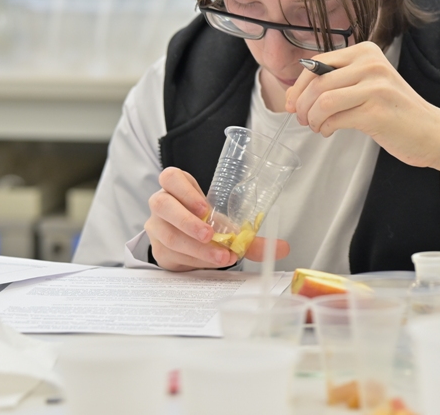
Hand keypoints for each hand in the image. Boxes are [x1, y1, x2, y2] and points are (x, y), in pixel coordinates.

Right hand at [145, 168, 290, 270]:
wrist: (188, 244)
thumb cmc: (205, 224)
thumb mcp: (225, 223)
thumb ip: (251, 235)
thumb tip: (283, 247)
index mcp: (177, 187)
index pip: (170, 177)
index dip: (184, 190)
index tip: (204, 206)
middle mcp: (162, 204)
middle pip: (162, 204)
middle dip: (188, 221)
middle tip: (211, 235)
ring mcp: (156, 226)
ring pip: (167, 234)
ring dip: (196, 248)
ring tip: (220, 256)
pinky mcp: (158, 249)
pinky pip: (172, 254)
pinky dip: (194, 260)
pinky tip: (210, 262)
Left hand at [285, 41, 439, 180]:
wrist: (430, 132)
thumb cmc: (395, 110)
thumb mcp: (367, 84)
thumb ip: (335, 83)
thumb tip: (291, 95)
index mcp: (367, 51)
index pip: (318, 63)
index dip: (298, 85)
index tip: (291, 102)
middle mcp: (371, 64)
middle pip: (317, 82)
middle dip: (301, 104)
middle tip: (301, 119)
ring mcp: (375, 87)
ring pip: (323, 100)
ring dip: (312, 118)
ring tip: (316, 126)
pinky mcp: (376, 111)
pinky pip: (335, 118)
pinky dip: (324, 128)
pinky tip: (328, 131)